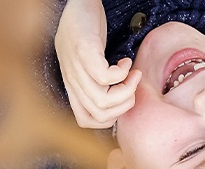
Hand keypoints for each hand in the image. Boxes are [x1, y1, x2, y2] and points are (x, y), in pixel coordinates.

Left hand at [55, 0, 141, 127]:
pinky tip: (125, 61)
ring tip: (133, 74)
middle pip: (99, 114)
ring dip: (127, 90)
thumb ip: (95, 81)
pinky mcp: (84, 51)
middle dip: (124, 105)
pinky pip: (105, 77)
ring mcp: (76, 66)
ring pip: (102, 101)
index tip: (120, 99)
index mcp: (72, 85)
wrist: (78, 1)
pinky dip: (122, 73)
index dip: (108, 119)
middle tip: (133, 86)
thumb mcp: (86, 61)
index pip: (84, 120)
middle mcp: (72, 79)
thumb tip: (119, 100)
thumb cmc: (85, 29)